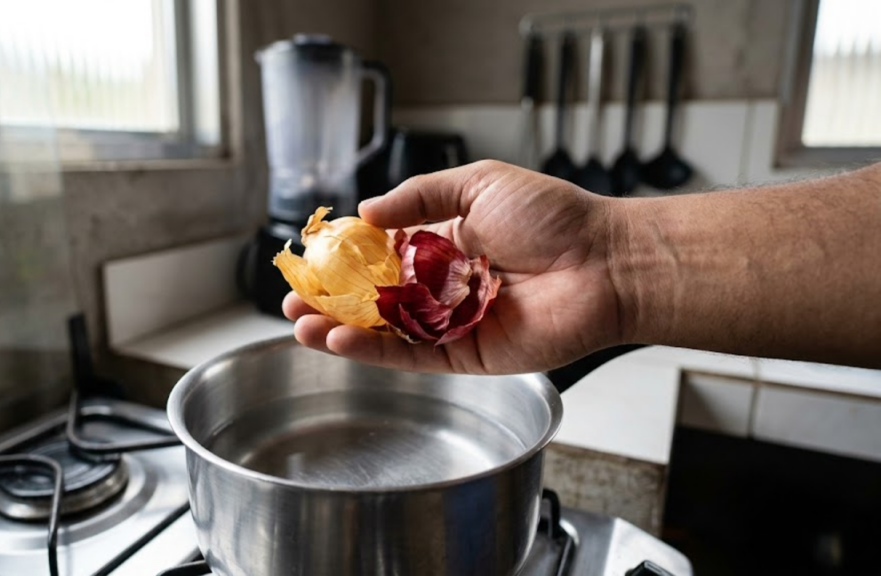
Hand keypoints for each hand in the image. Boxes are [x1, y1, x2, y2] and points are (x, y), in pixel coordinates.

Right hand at [284, 160, 626, 373]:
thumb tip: (367, 211)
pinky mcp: (465, 355)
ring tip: (299, 323)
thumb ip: (420, 196)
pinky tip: (339, 341)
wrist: (603, 262)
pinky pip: (412, 356)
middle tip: (294, 300)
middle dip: (331, 302)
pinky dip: (373, 352)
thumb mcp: (478, 184)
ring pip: (385, 333)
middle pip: (374, 300)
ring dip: (340, 331)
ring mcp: (452, 323)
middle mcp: (443, 287)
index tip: (311, 260)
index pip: (380, 256)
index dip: (343, 261)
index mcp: (445, 244)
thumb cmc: (553, 217)